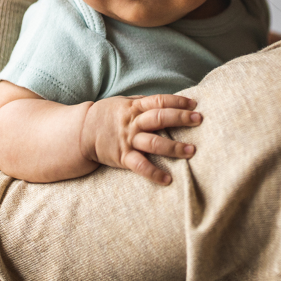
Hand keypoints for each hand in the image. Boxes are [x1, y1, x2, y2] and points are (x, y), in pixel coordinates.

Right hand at [80, 94, 201, 184]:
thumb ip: (146, 104)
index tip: (195, 104)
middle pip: (159, 118)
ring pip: (153, 143)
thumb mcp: (125, 103)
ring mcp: (128, 140)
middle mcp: (133, 123)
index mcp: (135, 107)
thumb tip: (171, 103)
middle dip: (181, 118)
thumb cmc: (109, 115)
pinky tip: (168, 179)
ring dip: (174, 147)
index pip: (159, 101)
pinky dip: (154, 173)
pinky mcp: (122, 157)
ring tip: (191, 151)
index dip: (178, 101)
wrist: (82, 131)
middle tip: (199, 120)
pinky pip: (140, 166)